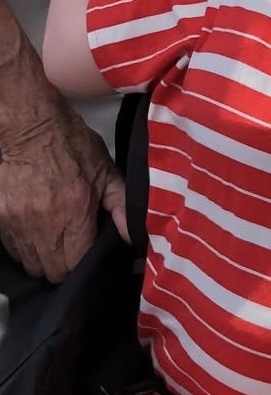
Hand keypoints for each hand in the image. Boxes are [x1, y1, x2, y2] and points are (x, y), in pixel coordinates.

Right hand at [0, 91, 128, 282]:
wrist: (28, 123)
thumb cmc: (70, 144)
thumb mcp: (105, 171)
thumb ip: (122, 206)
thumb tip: (134, 238)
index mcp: (74, 211)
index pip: (76, 264)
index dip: (82, 264)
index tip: (85, 254)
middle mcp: (44, 221)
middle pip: (52, 271)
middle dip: (63, 265)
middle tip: (68, 248)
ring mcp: (17, 220)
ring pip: (30, 263)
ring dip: (41, 257)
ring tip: (50, 237)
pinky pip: (11, 249)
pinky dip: (22, 246)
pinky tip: (33, 229)